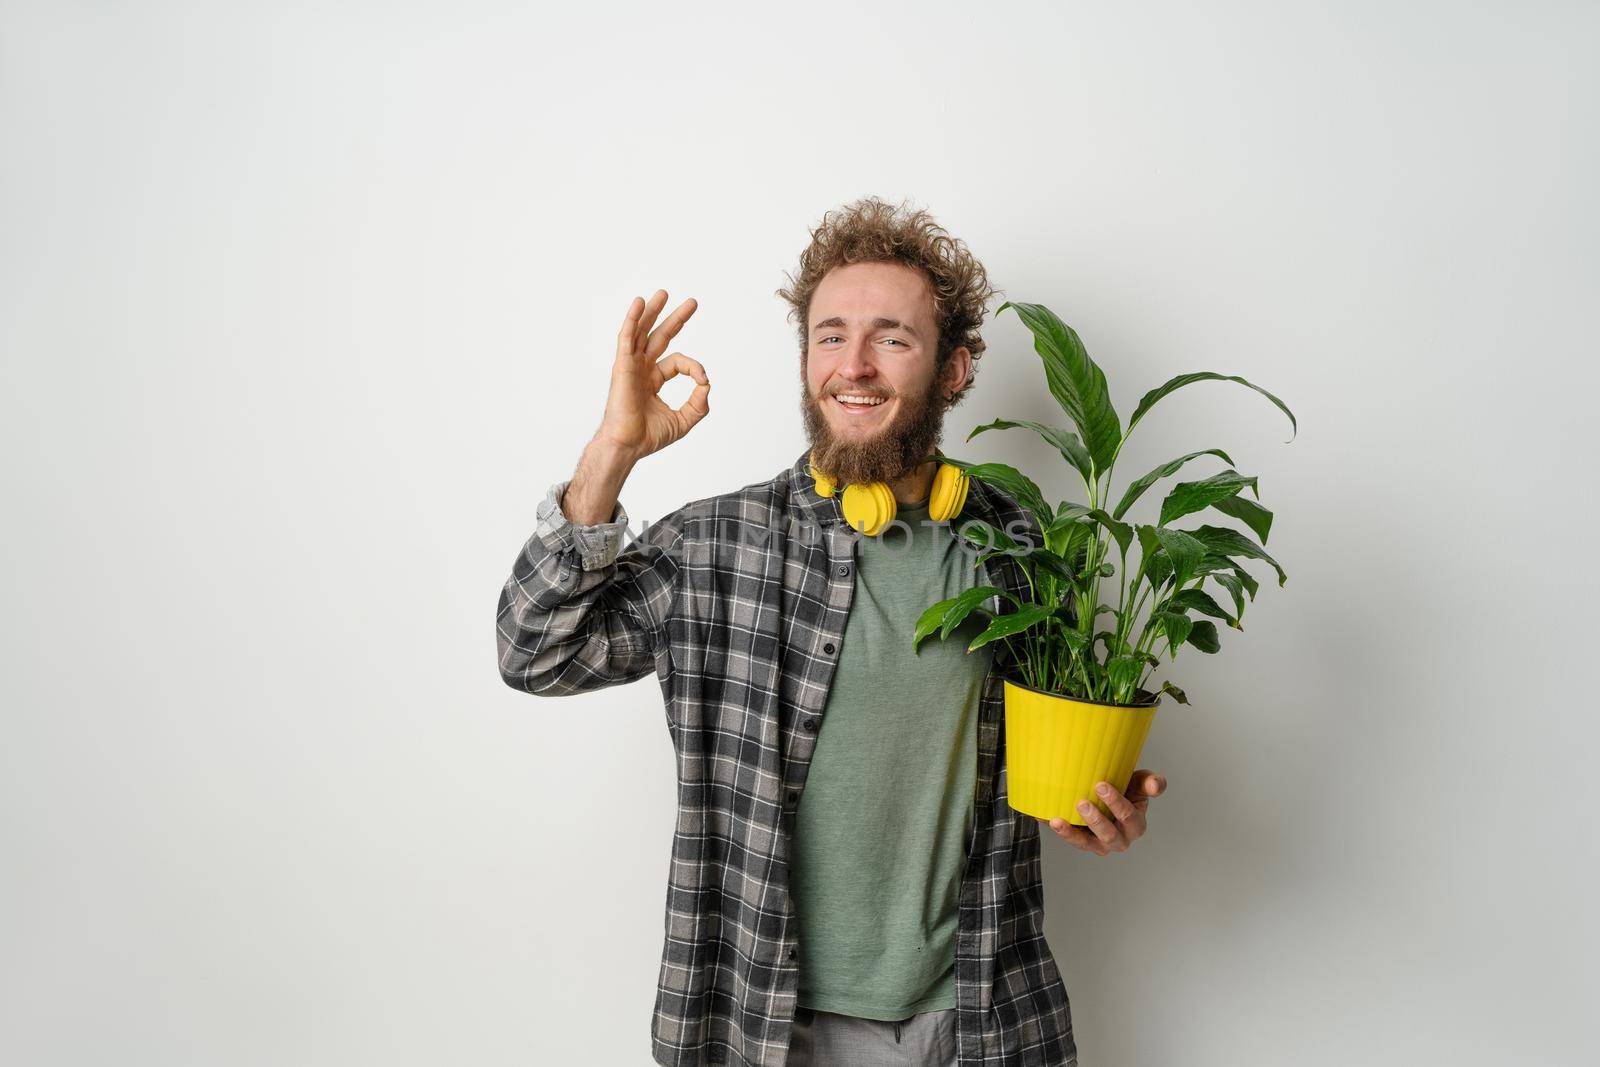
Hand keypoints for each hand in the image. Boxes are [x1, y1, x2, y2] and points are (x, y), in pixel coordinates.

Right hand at [597, 289, 709, 461]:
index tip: (703, 381)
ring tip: (664, 293)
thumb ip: (698, 404)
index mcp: (653, 380)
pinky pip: (627, 337)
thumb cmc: (648, 437)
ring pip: (642, 332)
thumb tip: (707, 384)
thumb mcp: (683, 420)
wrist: (628, 445)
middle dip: (676, 319)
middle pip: (659, 337)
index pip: (678, 362)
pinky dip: (632, 319)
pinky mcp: (622, 366)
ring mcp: (630, 366)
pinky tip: (639, 303)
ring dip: (653, 311)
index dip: (694, 367)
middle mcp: (641, 369)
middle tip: (693, 303)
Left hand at [1037, 769, 1165, 855]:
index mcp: (1136, 825)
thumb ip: (1150, 782)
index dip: (1116, 803)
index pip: (1129, 817)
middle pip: (1109, 835)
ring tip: (1058, 821)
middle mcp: (1119, 839)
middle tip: (1082, 802)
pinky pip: (1070, 840)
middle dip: (1096, 820)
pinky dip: (1059, 830)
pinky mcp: (1083, 842)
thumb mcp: (1139, 783)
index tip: (1101, 785)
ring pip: (1086, 844)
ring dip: (1072, 833)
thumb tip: (1156, 785)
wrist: (1107, 796)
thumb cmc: (1126, 789)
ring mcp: (1099, 844)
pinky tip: (1046, 819)